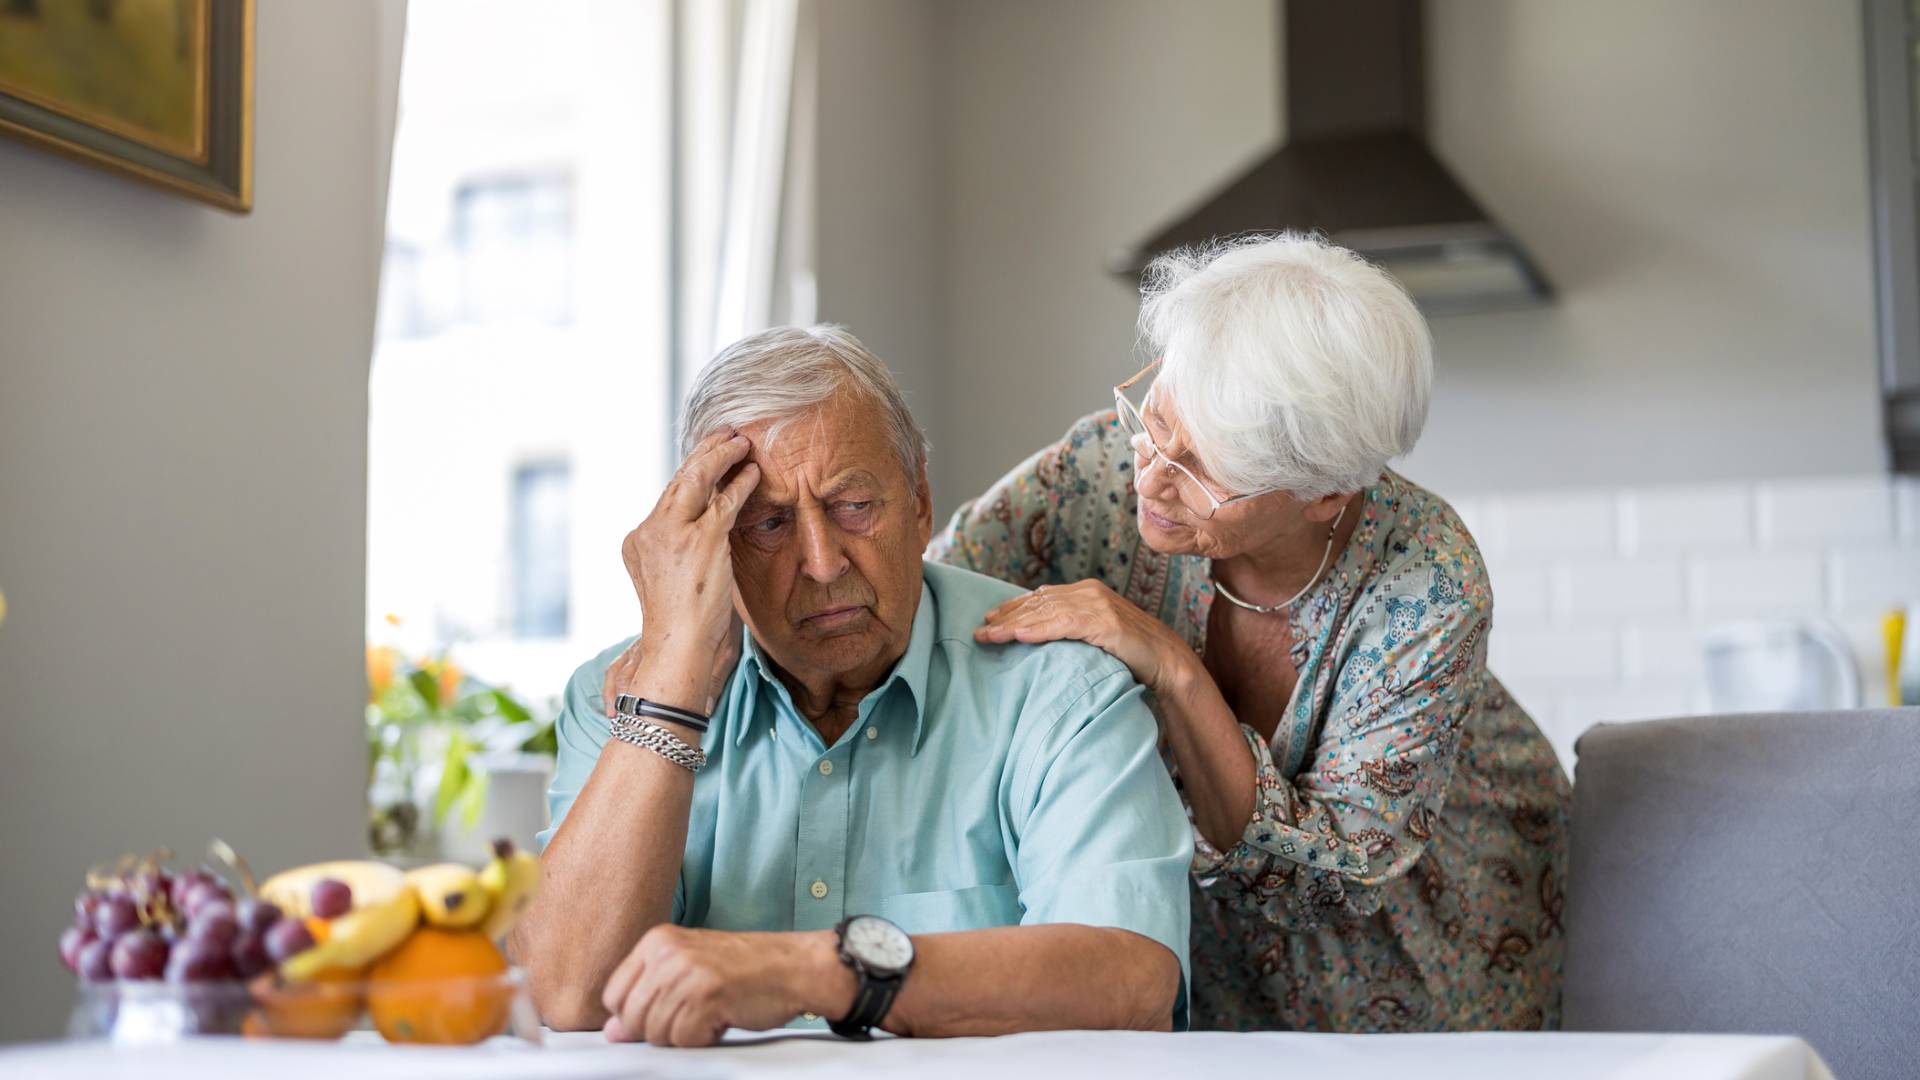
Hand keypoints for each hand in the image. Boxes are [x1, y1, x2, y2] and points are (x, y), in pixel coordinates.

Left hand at [599, 926, 853, 1046]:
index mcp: (657, 941)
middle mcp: (667, 952)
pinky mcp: (707, 995)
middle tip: (693, 1016)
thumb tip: (613, 1032)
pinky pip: (685, 1040)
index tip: (663, 1014)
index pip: (613, 995)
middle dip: (659, 1031)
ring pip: (656, 1033)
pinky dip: (705, 1039)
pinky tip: (723, 1018)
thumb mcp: (688, 973)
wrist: (795, 967)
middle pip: (631, 1019)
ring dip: (685, 1035)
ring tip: (710, 1014)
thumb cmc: (744, 970)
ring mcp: (687, 972)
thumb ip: (648, 997)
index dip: (633, 1018)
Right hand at [614, 431, 759, 706]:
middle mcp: (649, 531)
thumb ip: (688, 551)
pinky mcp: (699, 539)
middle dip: (703, 454)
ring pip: (697, 479)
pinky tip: (752, 472)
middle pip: (678, 481)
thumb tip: (716, 528)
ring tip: (740, 441)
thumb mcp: (678, 580)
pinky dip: (740, 482)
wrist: (678, 650)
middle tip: (725, 435)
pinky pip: (724, 500)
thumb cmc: (685, 628)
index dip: (690, 474)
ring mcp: (673, 533)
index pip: (668, 498)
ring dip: (720, 456)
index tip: (706, 458)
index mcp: (639, 542)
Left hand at [974, 579, 1198, 696]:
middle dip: (1006, 617)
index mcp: (1085, 592)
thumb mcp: (1095, 634)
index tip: (989, 621)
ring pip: (1046, 613)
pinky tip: (1021, 637)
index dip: (1013, 609)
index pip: (1040, 598)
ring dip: (1014, 625)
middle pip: (1038, 603)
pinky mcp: (1105, 622)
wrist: (1167, 661)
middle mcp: (1089, 592)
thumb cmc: (1130, 652)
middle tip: (980, 631)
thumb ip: (1071, 625)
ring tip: (990, 636)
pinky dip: (1041, 630)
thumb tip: (1038, 629)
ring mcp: (1097, 605)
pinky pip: (1065, 624)